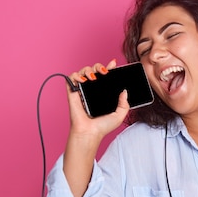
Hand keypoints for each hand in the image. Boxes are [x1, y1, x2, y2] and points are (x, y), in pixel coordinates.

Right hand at [62, 59, 129, 196]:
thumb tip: (125, 91)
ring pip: (83, 71)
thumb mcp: (120, 115)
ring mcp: (82, 90)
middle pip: (94, 70)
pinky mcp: (73, 92)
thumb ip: (125, 103)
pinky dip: (76, 75)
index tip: (113, 64)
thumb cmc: (103, 126)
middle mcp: (93, 90)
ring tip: (93, 77)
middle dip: (99, 66)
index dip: (109, 67)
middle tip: (104, 72)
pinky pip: (72, 78)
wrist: (90, 132)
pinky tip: (83, 81)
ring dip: (88, 69)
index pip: (106, 76)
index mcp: (103, 93)